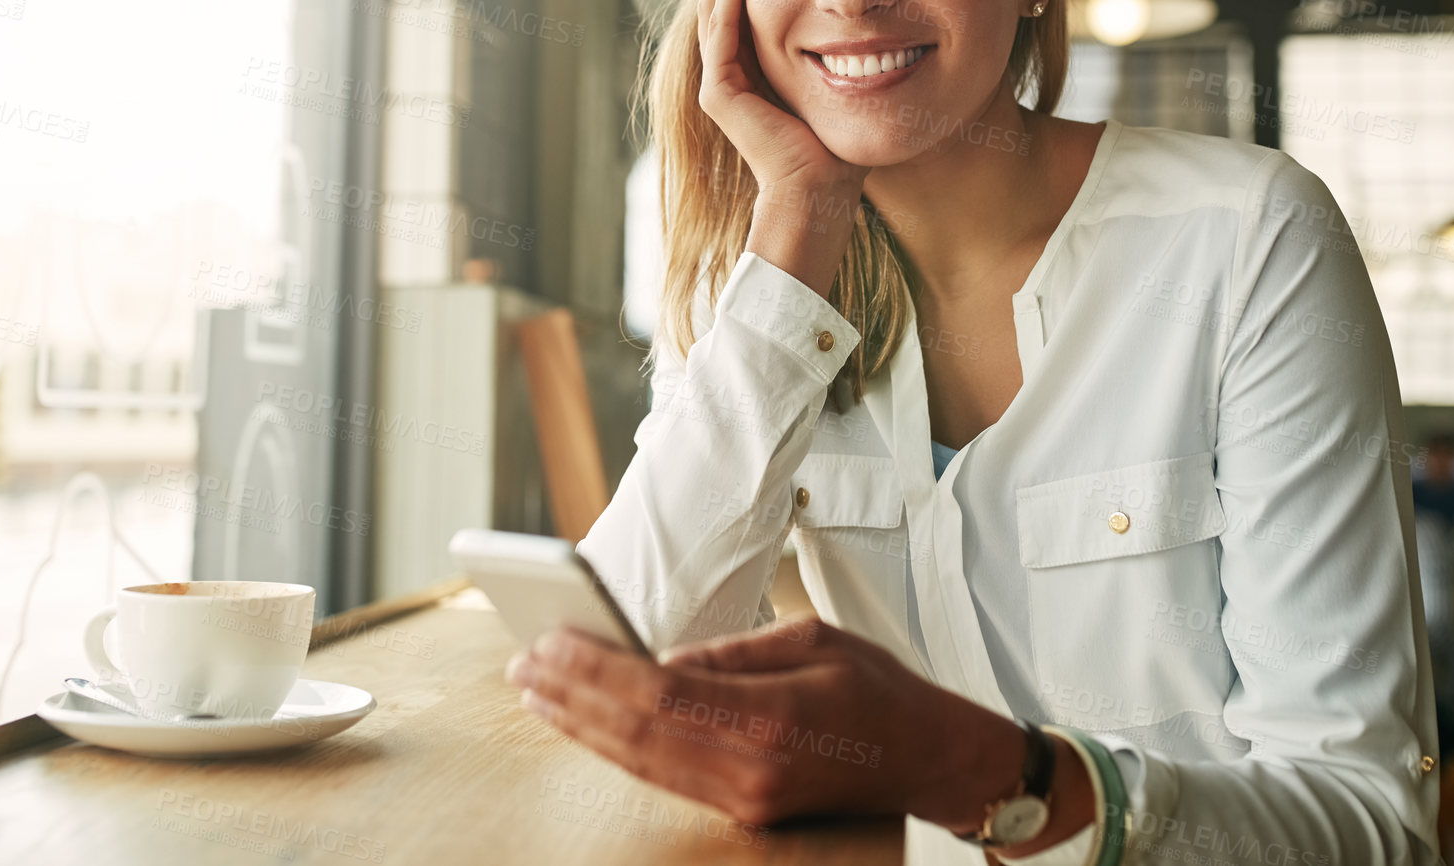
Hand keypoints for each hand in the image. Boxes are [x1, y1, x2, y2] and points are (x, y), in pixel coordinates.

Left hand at [504, 616, 1027, 830]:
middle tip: (523, 664)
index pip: (656, 694)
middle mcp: (751, 770)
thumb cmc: (881, 690)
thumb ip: (730, 653)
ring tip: (536, 692)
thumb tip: (657, 661)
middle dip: (571, 696)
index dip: (595, 669)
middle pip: (635, 733)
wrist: (931, 760)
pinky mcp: (746, 813)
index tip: (551, 641)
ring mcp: (746, 800)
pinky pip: (665, 777)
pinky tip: (586, 726)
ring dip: (580, 726)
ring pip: (641, 762)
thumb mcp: (811, 640)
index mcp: (770, 717)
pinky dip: (616, 749)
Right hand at [698, 0, 868, 196]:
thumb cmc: (842, 148)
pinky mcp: (719, 93)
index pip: (747, 2)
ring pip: (718, 5)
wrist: (823, 193)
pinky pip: (722, 29)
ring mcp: (720, 83)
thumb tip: (878, 11)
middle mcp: (730, 74)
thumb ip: (844, 50)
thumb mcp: (845, 80)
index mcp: (755, 70)